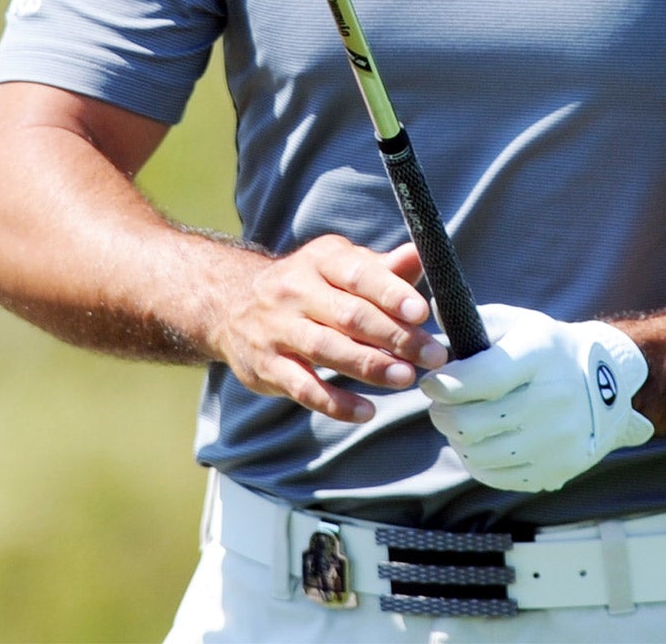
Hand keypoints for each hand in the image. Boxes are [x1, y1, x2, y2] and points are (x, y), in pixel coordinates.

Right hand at [217, 237, 449, 423]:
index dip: (390, 292)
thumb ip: (382, 268)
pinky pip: (303, 388)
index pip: (358, 273)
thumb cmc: (308, 284)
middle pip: (348, 315)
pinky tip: (367, 411)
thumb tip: (422, 254)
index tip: (421, 312)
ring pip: (326, 349)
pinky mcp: (266, 367)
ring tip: (406, 378)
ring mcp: (277, 329)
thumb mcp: (340, 265)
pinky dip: (336, 403)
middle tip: (433, 354)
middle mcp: (294, 290)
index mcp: (320, 260)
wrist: (233, 303)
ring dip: (370, 366)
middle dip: (394, 336)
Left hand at [419, 304, 653, 492]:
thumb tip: (435, 312)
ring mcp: (556, 440)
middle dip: (442, 413)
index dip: (447, 384)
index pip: (486, 378)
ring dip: (457, 439)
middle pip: (472, 423)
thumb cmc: (548, 349)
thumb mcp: (521, 323)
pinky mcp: (555, 469)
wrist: (607, 384)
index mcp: (541, 356)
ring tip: (460, 421)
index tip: (429, 383)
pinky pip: (494, 475)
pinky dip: (477, 461)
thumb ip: (479, 319)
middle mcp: (554, 400)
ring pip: (477, 454)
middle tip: (439, 403)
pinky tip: (481, 441)